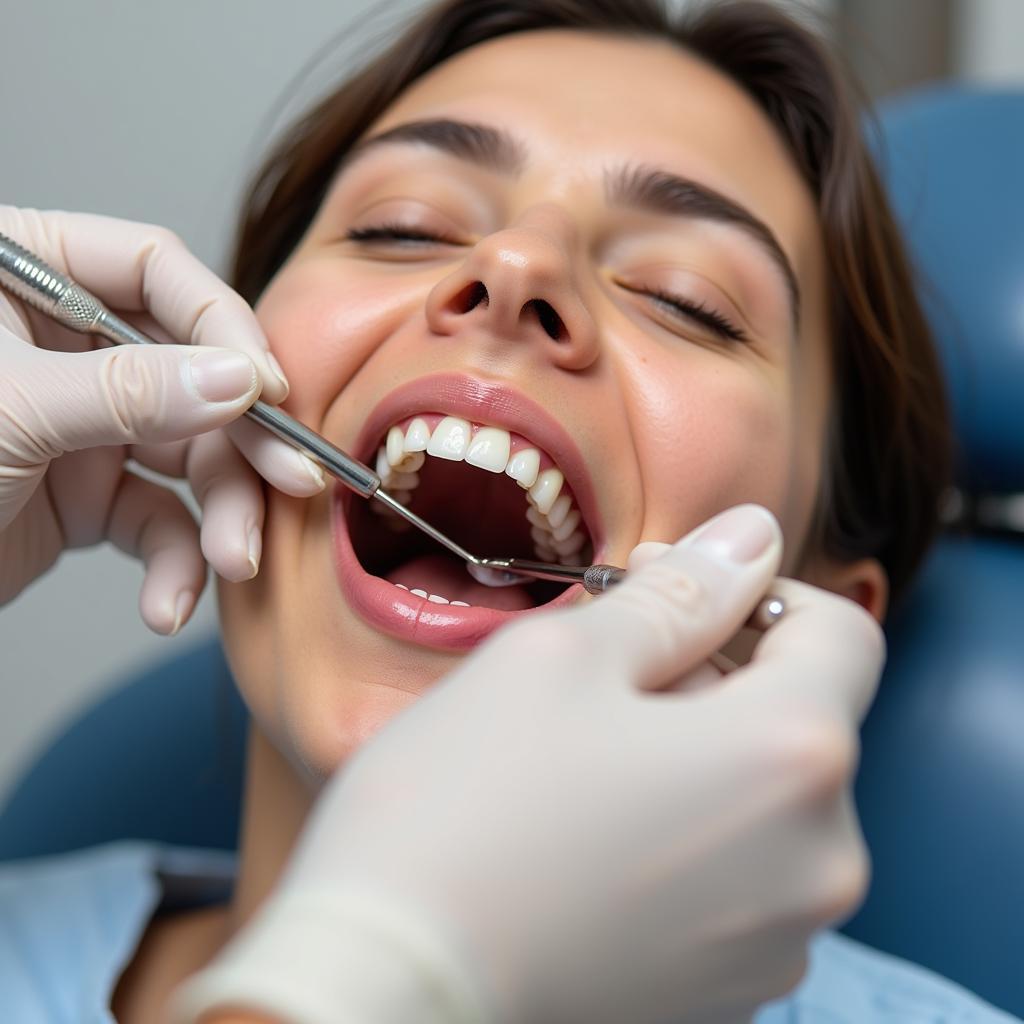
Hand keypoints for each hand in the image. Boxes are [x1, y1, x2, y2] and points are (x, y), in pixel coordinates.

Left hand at [0, 207, 324, 632]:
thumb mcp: (5, 410)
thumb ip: (128, 391)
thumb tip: (240, 382)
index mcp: (25, 277)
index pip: (155, 271)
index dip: (222, 327)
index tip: (267, 390)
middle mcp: (63, 344)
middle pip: (191, 372)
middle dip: (242, 440)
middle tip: (294, 482)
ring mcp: (82, 422)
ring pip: (189, 455)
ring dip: (221, 516)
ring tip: (233, 562)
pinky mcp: (87, 495)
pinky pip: (156, 521)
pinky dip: (174, 565)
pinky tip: (165, 604)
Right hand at [172, 504, 885, 1023]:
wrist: (385, 992)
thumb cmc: (461, 814)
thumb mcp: (566, 659)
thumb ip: (680, 592)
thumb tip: (749, 540)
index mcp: (790, 760)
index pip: (840, 634)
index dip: (759, 594)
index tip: (677, 594)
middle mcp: (816, 863)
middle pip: (795, 717)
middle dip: (710, 672)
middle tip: (597, 669)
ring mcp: (776, 940)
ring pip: (760, 795)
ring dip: (689, 751)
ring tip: (577, 761)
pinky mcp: (727, 991)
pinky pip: (734, 871)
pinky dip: (680, 827)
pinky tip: (584, 833)